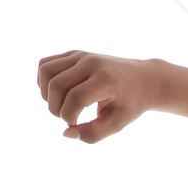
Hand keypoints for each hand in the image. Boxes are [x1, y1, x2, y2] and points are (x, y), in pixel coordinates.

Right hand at [37, 49, 160, 141]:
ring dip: (46, 94)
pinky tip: (57, 94)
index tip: (76, 124)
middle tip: (69, 118)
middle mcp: (92, 63)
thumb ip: (94, 133)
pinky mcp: (74, 54)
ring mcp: (81, 55)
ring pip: (46, 71)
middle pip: (57, 85)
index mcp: (106, 79)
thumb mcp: (117, 123)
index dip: (69, 117)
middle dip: (55, 108)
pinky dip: (43, 82)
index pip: (76, 98)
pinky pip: (45, 65)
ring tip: (61, 105)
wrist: (143, 79)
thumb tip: (66, 133)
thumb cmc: (130, 104)